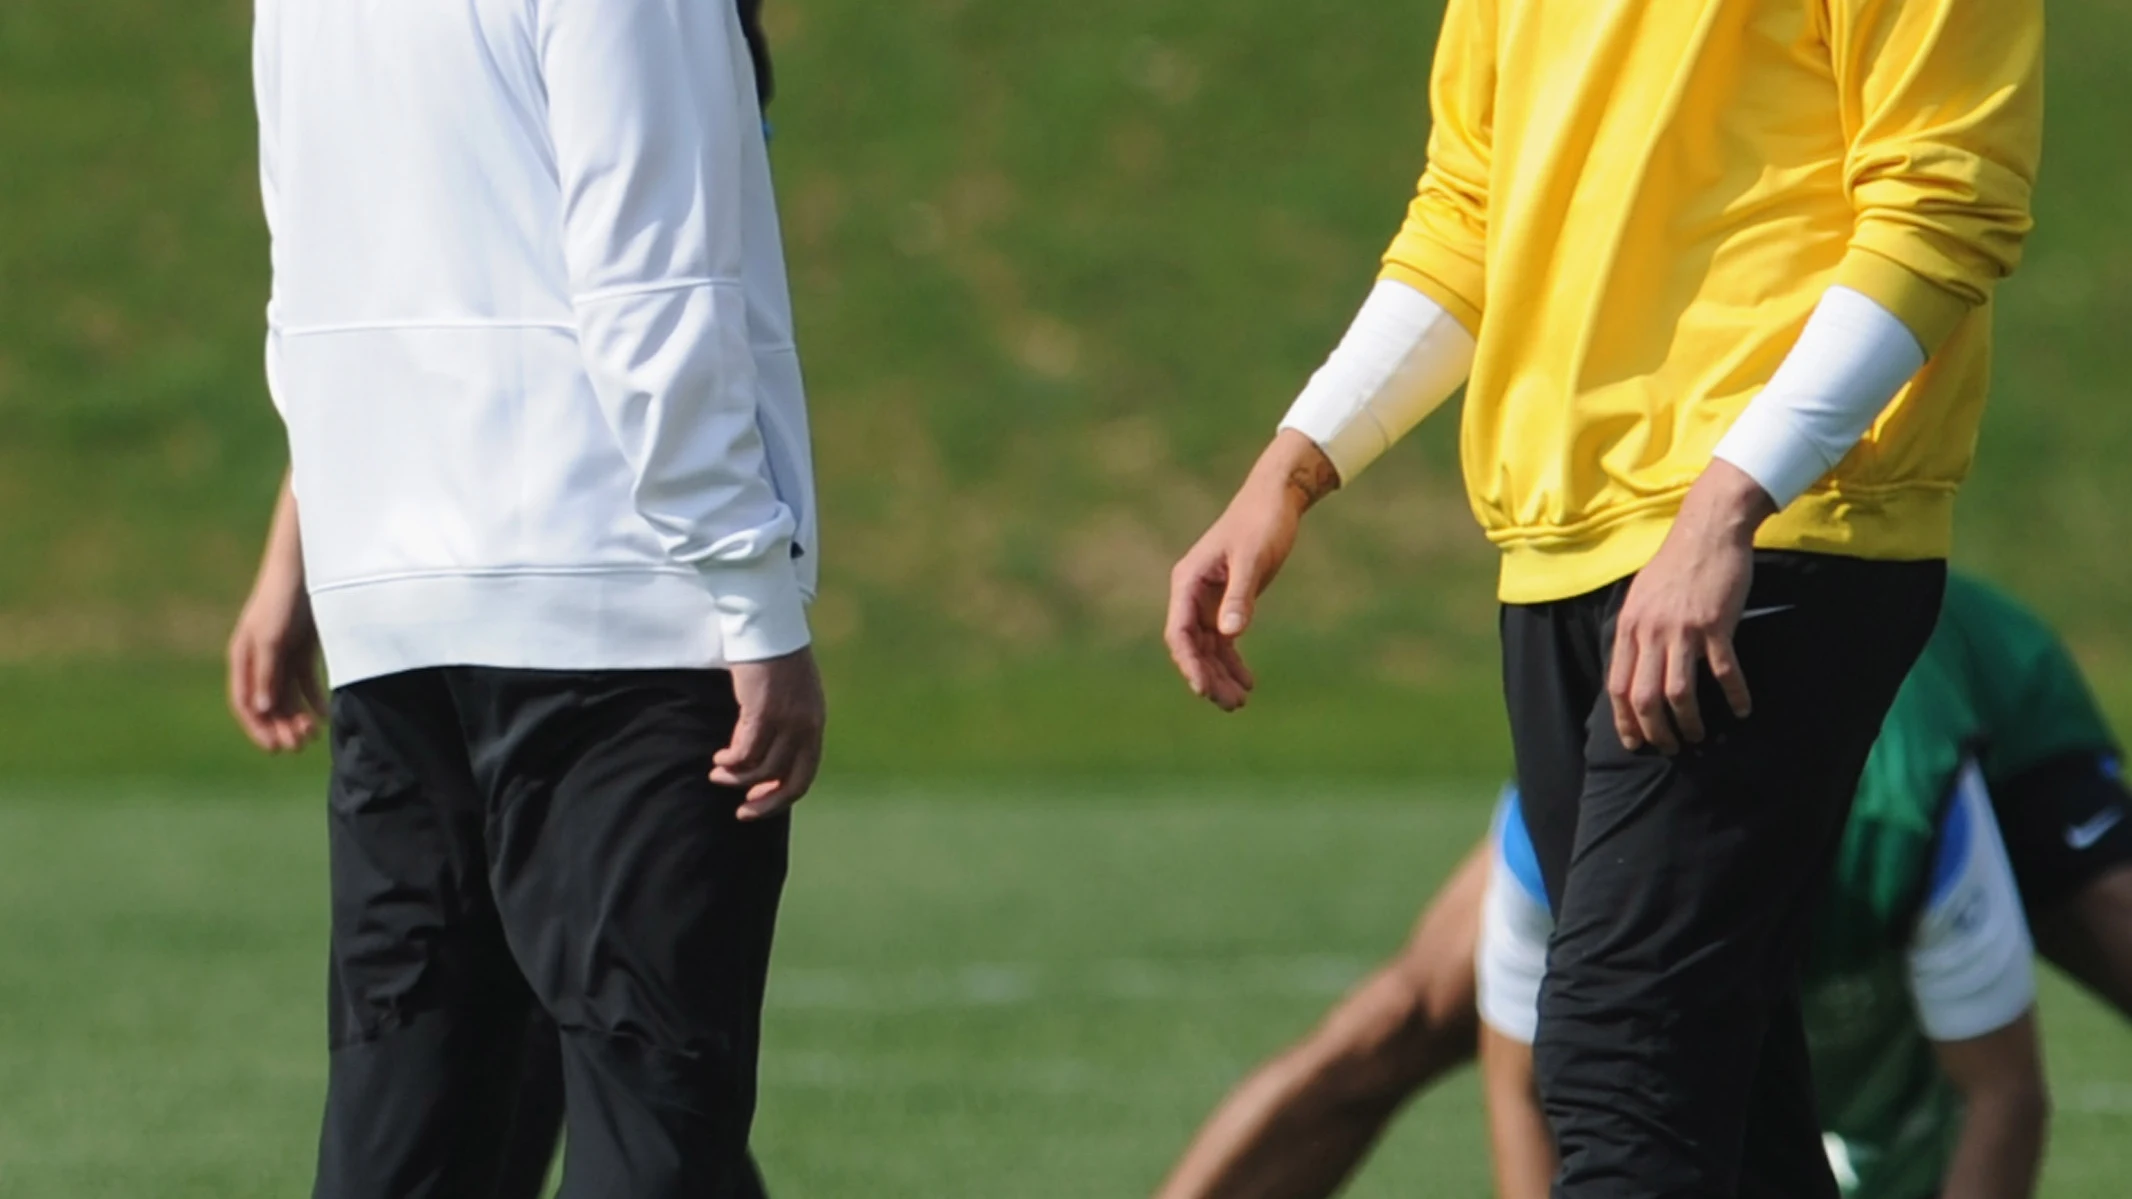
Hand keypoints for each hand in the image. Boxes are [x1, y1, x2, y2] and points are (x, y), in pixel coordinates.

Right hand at [227, 564, 325, 752]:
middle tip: (300, 745)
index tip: (275, 748)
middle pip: (267, 703)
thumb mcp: (272, 638)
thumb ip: (266, 673)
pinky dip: (314, 699)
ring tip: (313, 735)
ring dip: (297, 716)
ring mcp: (281, 655)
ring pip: (287, 696)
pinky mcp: (302, 649)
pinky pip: (304, 682)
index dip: (257, 728)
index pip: (245, 702)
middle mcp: (259, 660)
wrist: (307, 568)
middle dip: (281, 726)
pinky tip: (326, 716)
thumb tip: (261, 709)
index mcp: (243, 657)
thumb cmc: (282, 600)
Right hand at [712, 645, 825, 820]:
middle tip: (741, 812)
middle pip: (789, 781)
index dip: (780, 797)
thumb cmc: (774, 658)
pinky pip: (746, 752)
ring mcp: (787, 720)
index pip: (804, 775)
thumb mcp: (790, 696)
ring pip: (762, 769)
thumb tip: (762, 757)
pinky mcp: (763, 711)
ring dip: (737, 778)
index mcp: (814, 724)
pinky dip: (731, 762)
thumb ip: (784, 724)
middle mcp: (806, 726)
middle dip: (764, 803)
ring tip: (718, 773)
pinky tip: (719, 758)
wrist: (769, 624)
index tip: (755, 805)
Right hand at [1165, 431, 1338, 711]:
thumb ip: (1241, 596)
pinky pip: (1223, 640)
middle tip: (1232, 705)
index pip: (1179, 632)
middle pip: (1192, 646)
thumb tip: (1229, 634)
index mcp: (1188, 581)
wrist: (1276, 499)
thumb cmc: (1262, 523)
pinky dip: (1232, 661)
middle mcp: (1192, 593)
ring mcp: (1208, 600)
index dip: (1188, 663)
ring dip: (1220, 675)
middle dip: (1208, 677)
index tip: (1203, 689)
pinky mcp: (1226, 601)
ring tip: (1240, 703)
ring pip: (1207, 648)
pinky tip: (1247, 681)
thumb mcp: (1253, 559)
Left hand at [1606, 461, 1776, 752]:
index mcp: (1629, 627)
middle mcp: (1650, 632)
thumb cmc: (1675, 565)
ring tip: (1700, 736)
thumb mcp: (1641, 597)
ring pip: (1679, 693)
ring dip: (1690, 722)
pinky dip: (1734, 695)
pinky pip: (1724, 672)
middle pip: (1644, 698)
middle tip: (1670, 747)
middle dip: (1655, 731)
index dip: (1625, 721)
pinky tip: (1742, 710)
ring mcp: (1682, 629)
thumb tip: (1631, 667)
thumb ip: (1635, 631)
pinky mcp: (1715, 624)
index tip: (1634, 742)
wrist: (1707, 531)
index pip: (1617, 686)